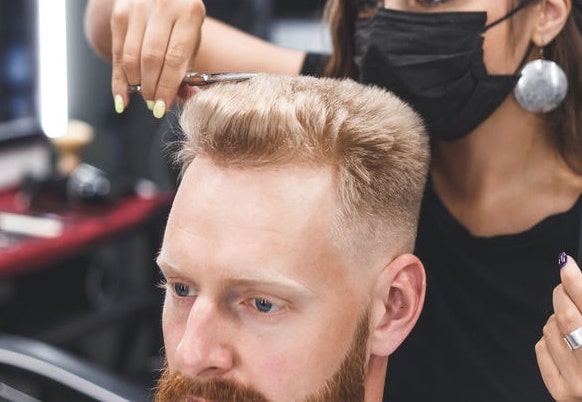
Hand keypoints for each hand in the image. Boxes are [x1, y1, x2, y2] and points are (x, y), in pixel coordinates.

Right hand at [110, 0, 205, 116]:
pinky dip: (119, 79)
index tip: (162, 107)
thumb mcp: (193, 39)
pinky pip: (117, 51)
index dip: (167, 86)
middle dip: (151, 88)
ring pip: (131, 56)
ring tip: (144, 98)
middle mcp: (163, 6)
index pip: (175, 57)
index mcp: (189, 12)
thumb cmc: (181, 21)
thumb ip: (188, 69)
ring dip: (136, 84)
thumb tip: (185, 99)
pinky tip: (123, 97)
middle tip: (153, 105)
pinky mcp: (120, 12)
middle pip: (151, 58)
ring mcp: (138, 7)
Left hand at [536, 253, 581, 400]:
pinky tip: (567, 346)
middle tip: (566, 287)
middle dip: (562, 295)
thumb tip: (573, 278)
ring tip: (577, 328)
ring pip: (550, 329)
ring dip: (558, 320)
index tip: (565, 263)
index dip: (573, 280)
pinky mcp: (560, 392)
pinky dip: (551, 340)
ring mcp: (576, 383)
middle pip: (563, 315)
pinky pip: (542, 348)